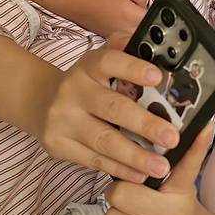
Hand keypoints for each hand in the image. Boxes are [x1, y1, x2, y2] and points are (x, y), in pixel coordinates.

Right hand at [35, 34, 180, 181]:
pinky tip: (140, 174)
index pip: (110, 61)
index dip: (133, 68)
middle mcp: (74, 90)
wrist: (41, 104)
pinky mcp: (58, 145)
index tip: (157, 76)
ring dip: (136, 156)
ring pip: (103, 141)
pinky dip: (119, 169)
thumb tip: (150, 40)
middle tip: (172, 136)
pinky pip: (94, 160)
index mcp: (89, 66)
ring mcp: (63, 120)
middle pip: (112, 108)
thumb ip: (124, 51)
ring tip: (162, 166)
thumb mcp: (101, 62)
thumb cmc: (87, 84)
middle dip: (145, 124)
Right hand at [66, 0, 149, 37]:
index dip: (155, 12)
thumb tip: (148, 6)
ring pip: (136, 34)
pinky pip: (125, 35)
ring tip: (125, 12)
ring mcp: (118, 37)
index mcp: (133, 19)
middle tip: (135, 7)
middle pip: (147, 30)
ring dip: (135, 24)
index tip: (150, 7)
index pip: (155, 21)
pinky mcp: (110, 38)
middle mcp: (127, 32)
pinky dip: (125, 27)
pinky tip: (117, 17)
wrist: (75, 0)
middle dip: (145, 20)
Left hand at [104, 124, 213, 214]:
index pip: (129, 188)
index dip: (129, 179)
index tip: (136, 179)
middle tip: (131, 194)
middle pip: (115, 203)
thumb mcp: (186, 180)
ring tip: (132, 212)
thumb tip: (206, 121)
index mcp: (173, 205)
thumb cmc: (183, 206)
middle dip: (119, 196)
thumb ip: (192, 152)